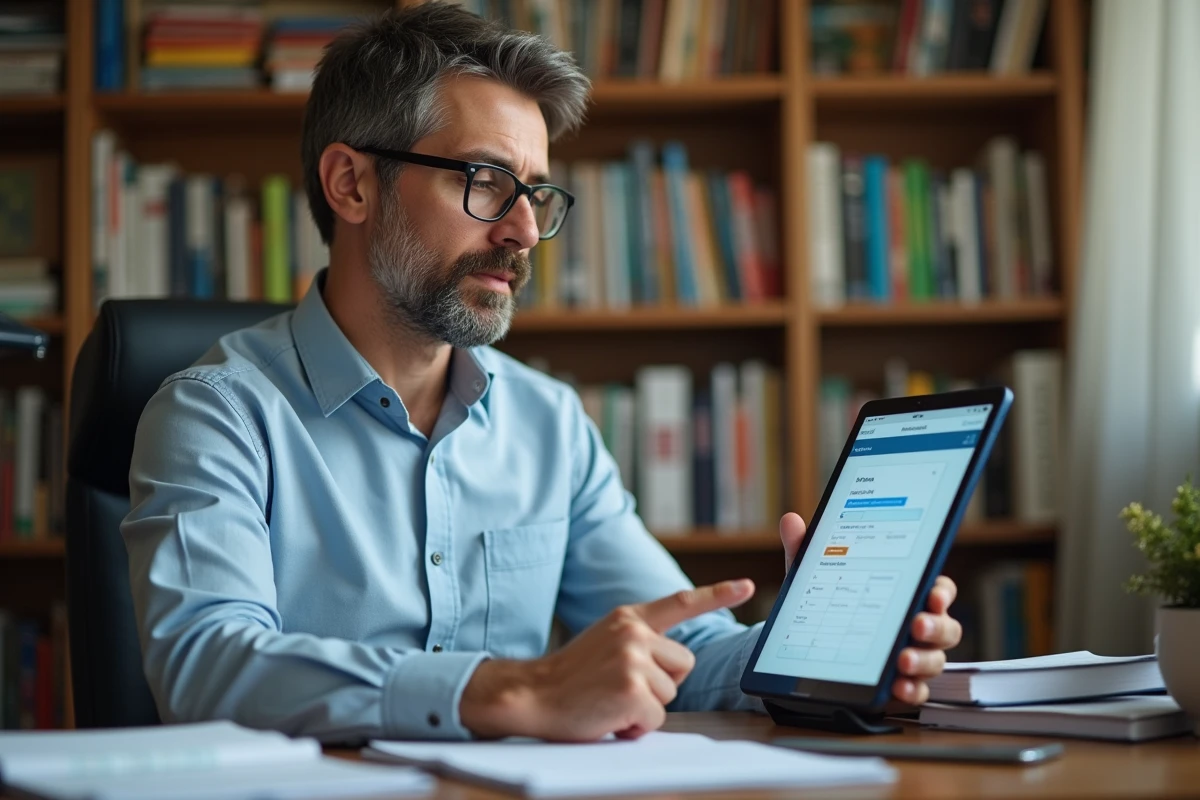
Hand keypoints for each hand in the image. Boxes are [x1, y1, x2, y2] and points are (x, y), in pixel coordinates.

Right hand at [460, 579, 754, 741]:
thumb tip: (674, 665)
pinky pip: (655, 718)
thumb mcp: (606, 642)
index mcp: (629, 618)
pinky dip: (635, 726)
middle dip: (662, 683)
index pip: (680, 602)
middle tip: (622, 688)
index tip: (747, 586)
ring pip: (670, 693)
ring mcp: (633, 660)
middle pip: (683, 664)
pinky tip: (609, 716)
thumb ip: (639, 642)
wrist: (531, 694)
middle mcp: (634, 633)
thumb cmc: (569, 677)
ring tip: (610, 701)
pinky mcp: (631, 690)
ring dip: (645, 706)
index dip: (717, 594)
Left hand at [778, 512, 962, 706]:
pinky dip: (912, 689)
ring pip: (935, 659)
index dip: (941, 591)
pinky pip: (918, 690)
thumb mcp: (815, 577)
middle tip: (916, 624)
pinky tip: (898, 686)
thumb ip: (806, 550)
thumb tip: (789, 520)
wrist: (813, 649)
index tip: (932, 594)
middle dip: (936, 625)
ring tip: (903, 660)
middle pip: (945, 626)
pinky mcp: (902, 684)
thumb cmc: (830, 605)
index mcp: (905, 593)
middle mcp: (917, 626)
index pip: (937, 589)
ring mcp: (913, 656)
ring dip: (924, 660)